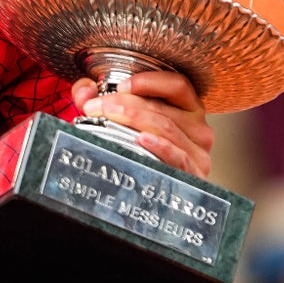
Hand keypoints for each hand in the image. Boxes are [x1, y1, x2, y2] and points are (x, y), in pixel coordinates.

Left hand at [71, 72, 214, 178]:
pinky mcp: (194, 173)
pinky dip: (158, 145)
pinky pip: (178, 155)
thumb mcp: (126, 124)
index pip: (177, 85)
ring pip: (165, 127)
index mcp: (188, 110)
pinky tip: (140, 139)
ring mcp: (198, 152)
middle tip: (95, 105)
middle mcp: (198, 128)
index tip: (119, 86)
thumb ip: (103, 102)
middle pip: (162, 107)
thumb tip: (84, 89)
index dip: (148, 82)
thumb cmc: (144, 155)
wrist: (156, 200)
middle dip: (124, 103)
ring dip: (132, 119)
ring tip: (104, 117)